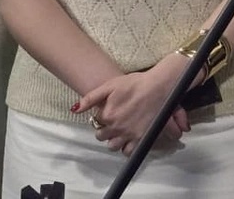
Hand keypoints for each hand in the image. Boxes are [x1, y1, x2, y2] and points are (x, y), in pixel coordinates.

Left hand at [75, 54, 191, 154]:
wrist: (159, 85)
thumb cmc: (135, 82)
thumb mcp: (111, 85)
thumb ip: (91, 97)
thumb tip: (75, 109)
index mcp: (107, 115)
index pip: (96, 122)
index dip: (102, 117)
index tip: (110, 111)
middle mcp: (116, 127)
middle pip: (102, 136)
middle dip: (106, 130)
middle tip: (115, 122)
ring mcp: (128, 133)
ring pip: (113, 146)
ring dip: (114, 140)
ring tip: (121, 131)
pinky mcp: (141, 137)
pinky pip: (129, 151)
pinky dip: (127, 148)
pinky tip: (129, 139)